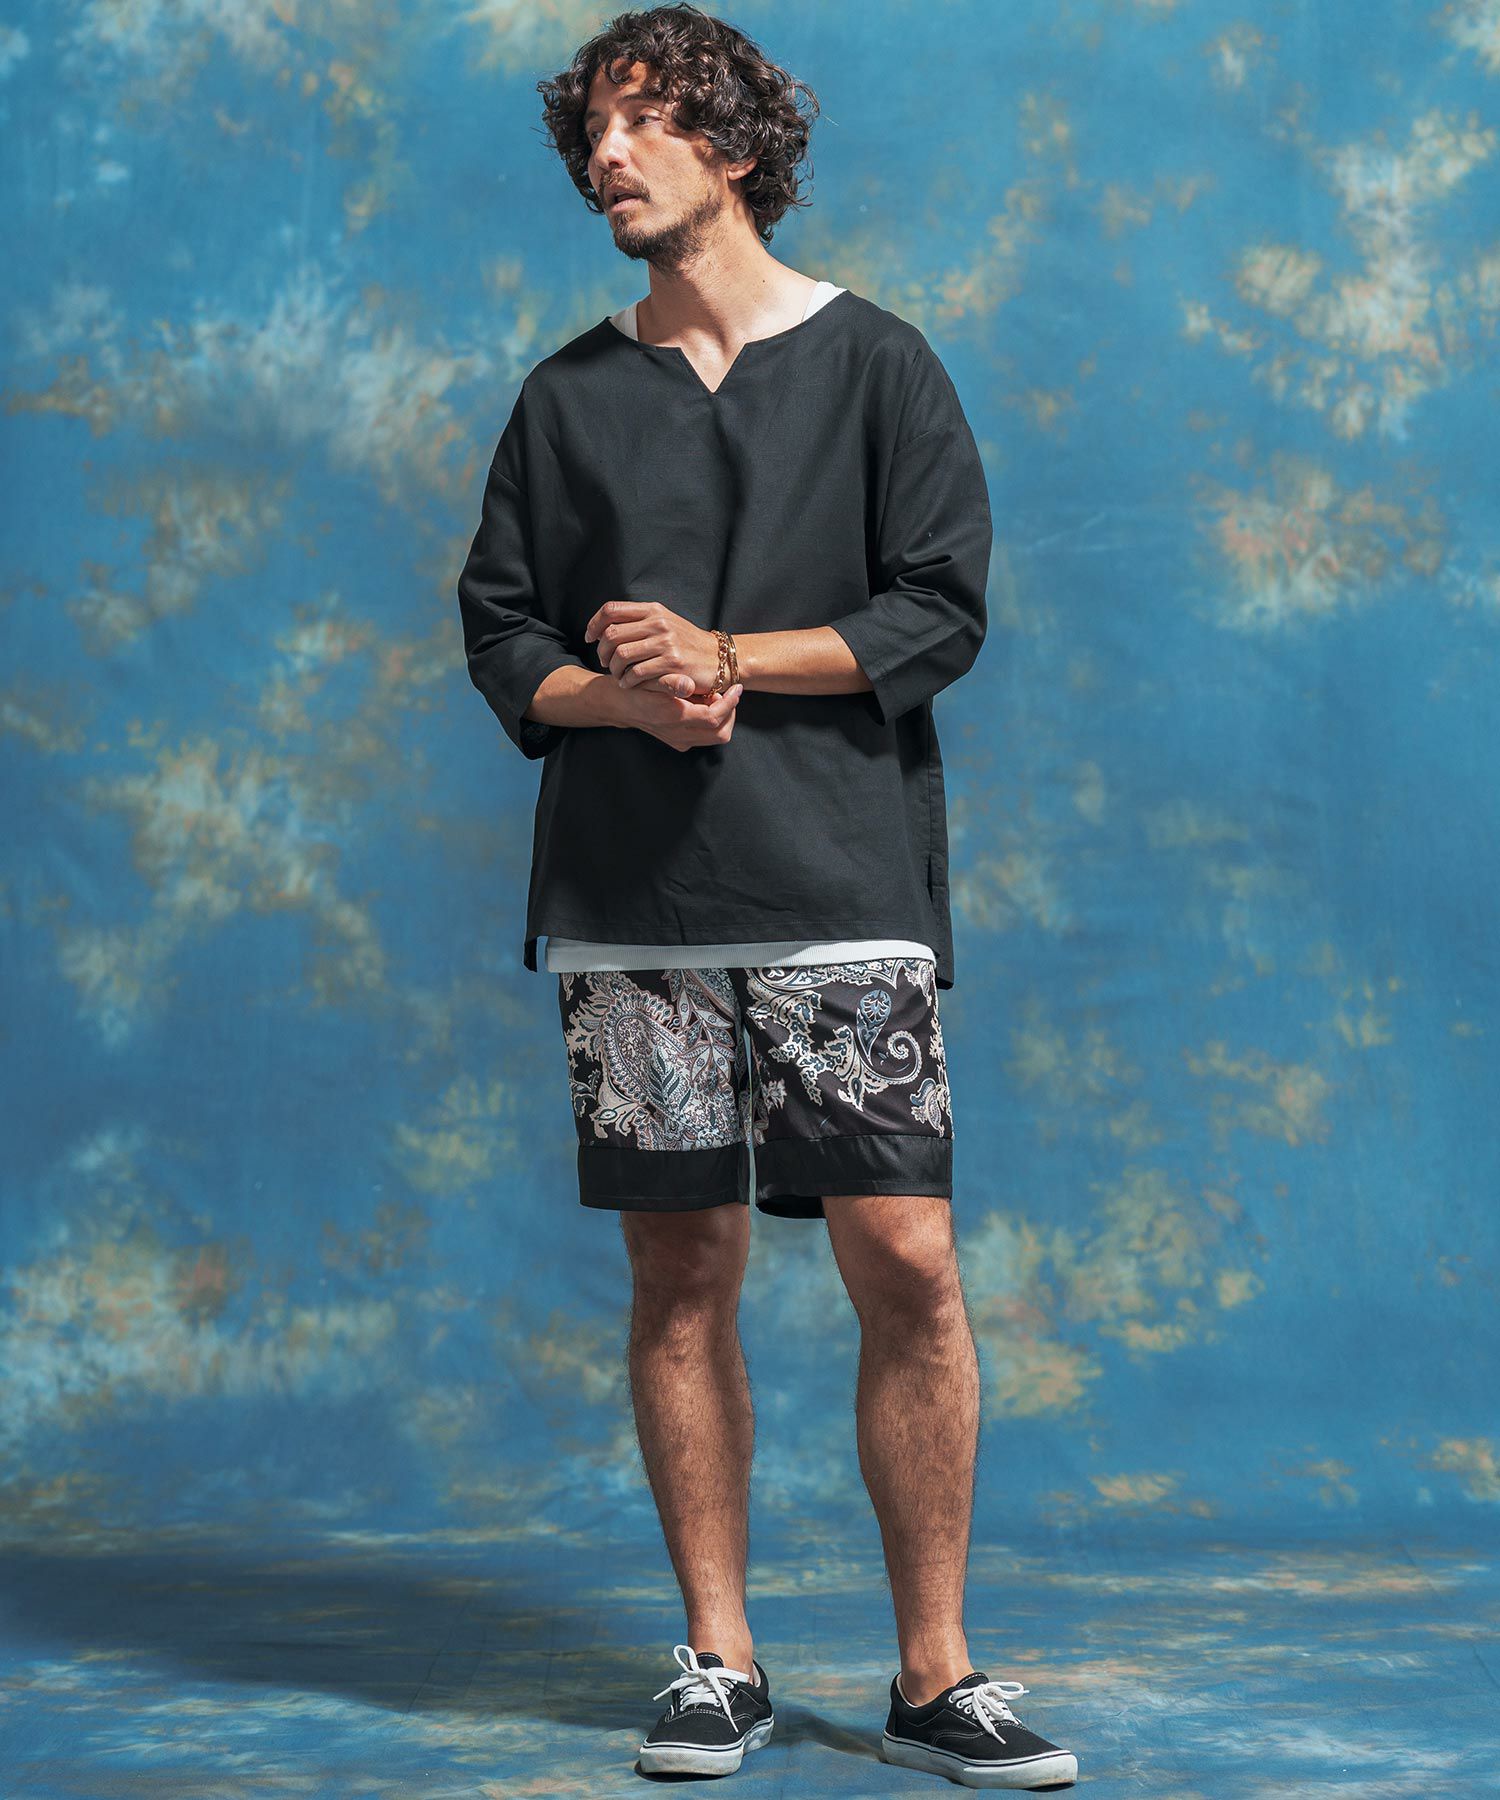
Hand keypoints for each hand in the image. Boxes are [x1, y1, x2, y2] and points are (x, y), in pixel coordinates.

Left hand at [584, 599, 721, 697]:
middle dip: (601, 652)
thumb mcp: (666, 623)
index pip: (612, 610)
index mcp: (654, 610)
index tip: (590, 638)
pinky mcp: (672, 664)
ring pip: (621, 655)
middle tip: (604, 663)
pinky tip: (629, 684)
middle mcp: (659, 623)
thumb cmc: (688, 644)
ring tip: (618, 675)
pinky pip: (637, 673)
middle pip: (612, 634)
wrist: (720, 659)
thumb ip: (640, 621)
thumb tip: (606, 625)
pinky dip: (627, 681)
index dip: (594, 624)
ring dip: (613, 669)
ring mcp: (666, 643)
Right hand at [610, 680, 744, 752]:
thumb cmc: (635, 687)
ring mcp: (679, 741)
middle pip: (721, 733)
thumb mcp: (649, 678)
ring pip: (715, 737)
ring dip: (721, 717)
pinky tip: (702, 705)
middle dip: (729, 713)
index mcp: (674, 717)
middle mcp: (679, 734)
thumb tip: (689, 684)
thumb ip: (670, 681)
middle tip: (725, 694)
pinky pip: (705, 736)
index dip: (730, 703)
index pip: (714, 717)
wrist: (619, 705)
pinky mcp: (678, 742)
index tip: (736, 688)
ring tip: (713, 698)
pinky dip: (711, 723)